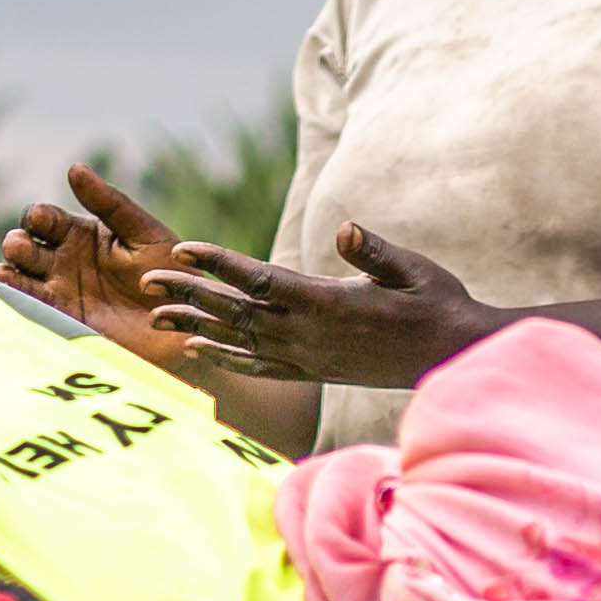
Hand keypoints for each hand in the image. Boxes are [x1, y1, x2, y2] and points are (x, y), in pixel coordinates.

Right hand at [0, 165, 213, 381]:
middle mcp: (62, 260)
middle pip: (21, 244)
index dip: (36, 217)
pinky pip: (28, 308)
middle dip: (17, 243)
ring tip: (12, 273)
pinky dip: (15, 300)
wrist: (183, 326)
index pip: (42, 218)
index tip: (43, 222)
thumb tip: (74, 168)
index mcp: (79, 233)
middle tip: (25, 249)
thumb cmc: (171, 274)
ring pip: (16, 275)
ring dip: (9, 271)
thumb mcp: (144, 233)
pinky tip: (16, 296)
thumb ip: (110, 203)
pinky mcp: (61, 321)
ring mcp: (58, 291)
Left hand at [147, 224, 496, 391]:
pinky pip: (261, 366)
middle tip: (147, 280)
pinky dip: (227, 358)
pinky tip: (198, 351)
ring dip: (197, 326)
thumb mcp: (412, 270)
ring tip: (157, 317)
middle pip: (237, 311)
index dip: (219, 263)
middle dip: (191, 292)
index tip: (184, 248)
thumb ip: (373, 252)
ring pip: (241, 340)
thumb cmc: (437, 304)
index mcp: (328, 303)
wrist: (453, 357)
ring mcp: (310, 357)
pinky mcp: (315, 371)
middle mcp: (310, 335)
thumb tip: (346, 229)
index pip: (260, 279)